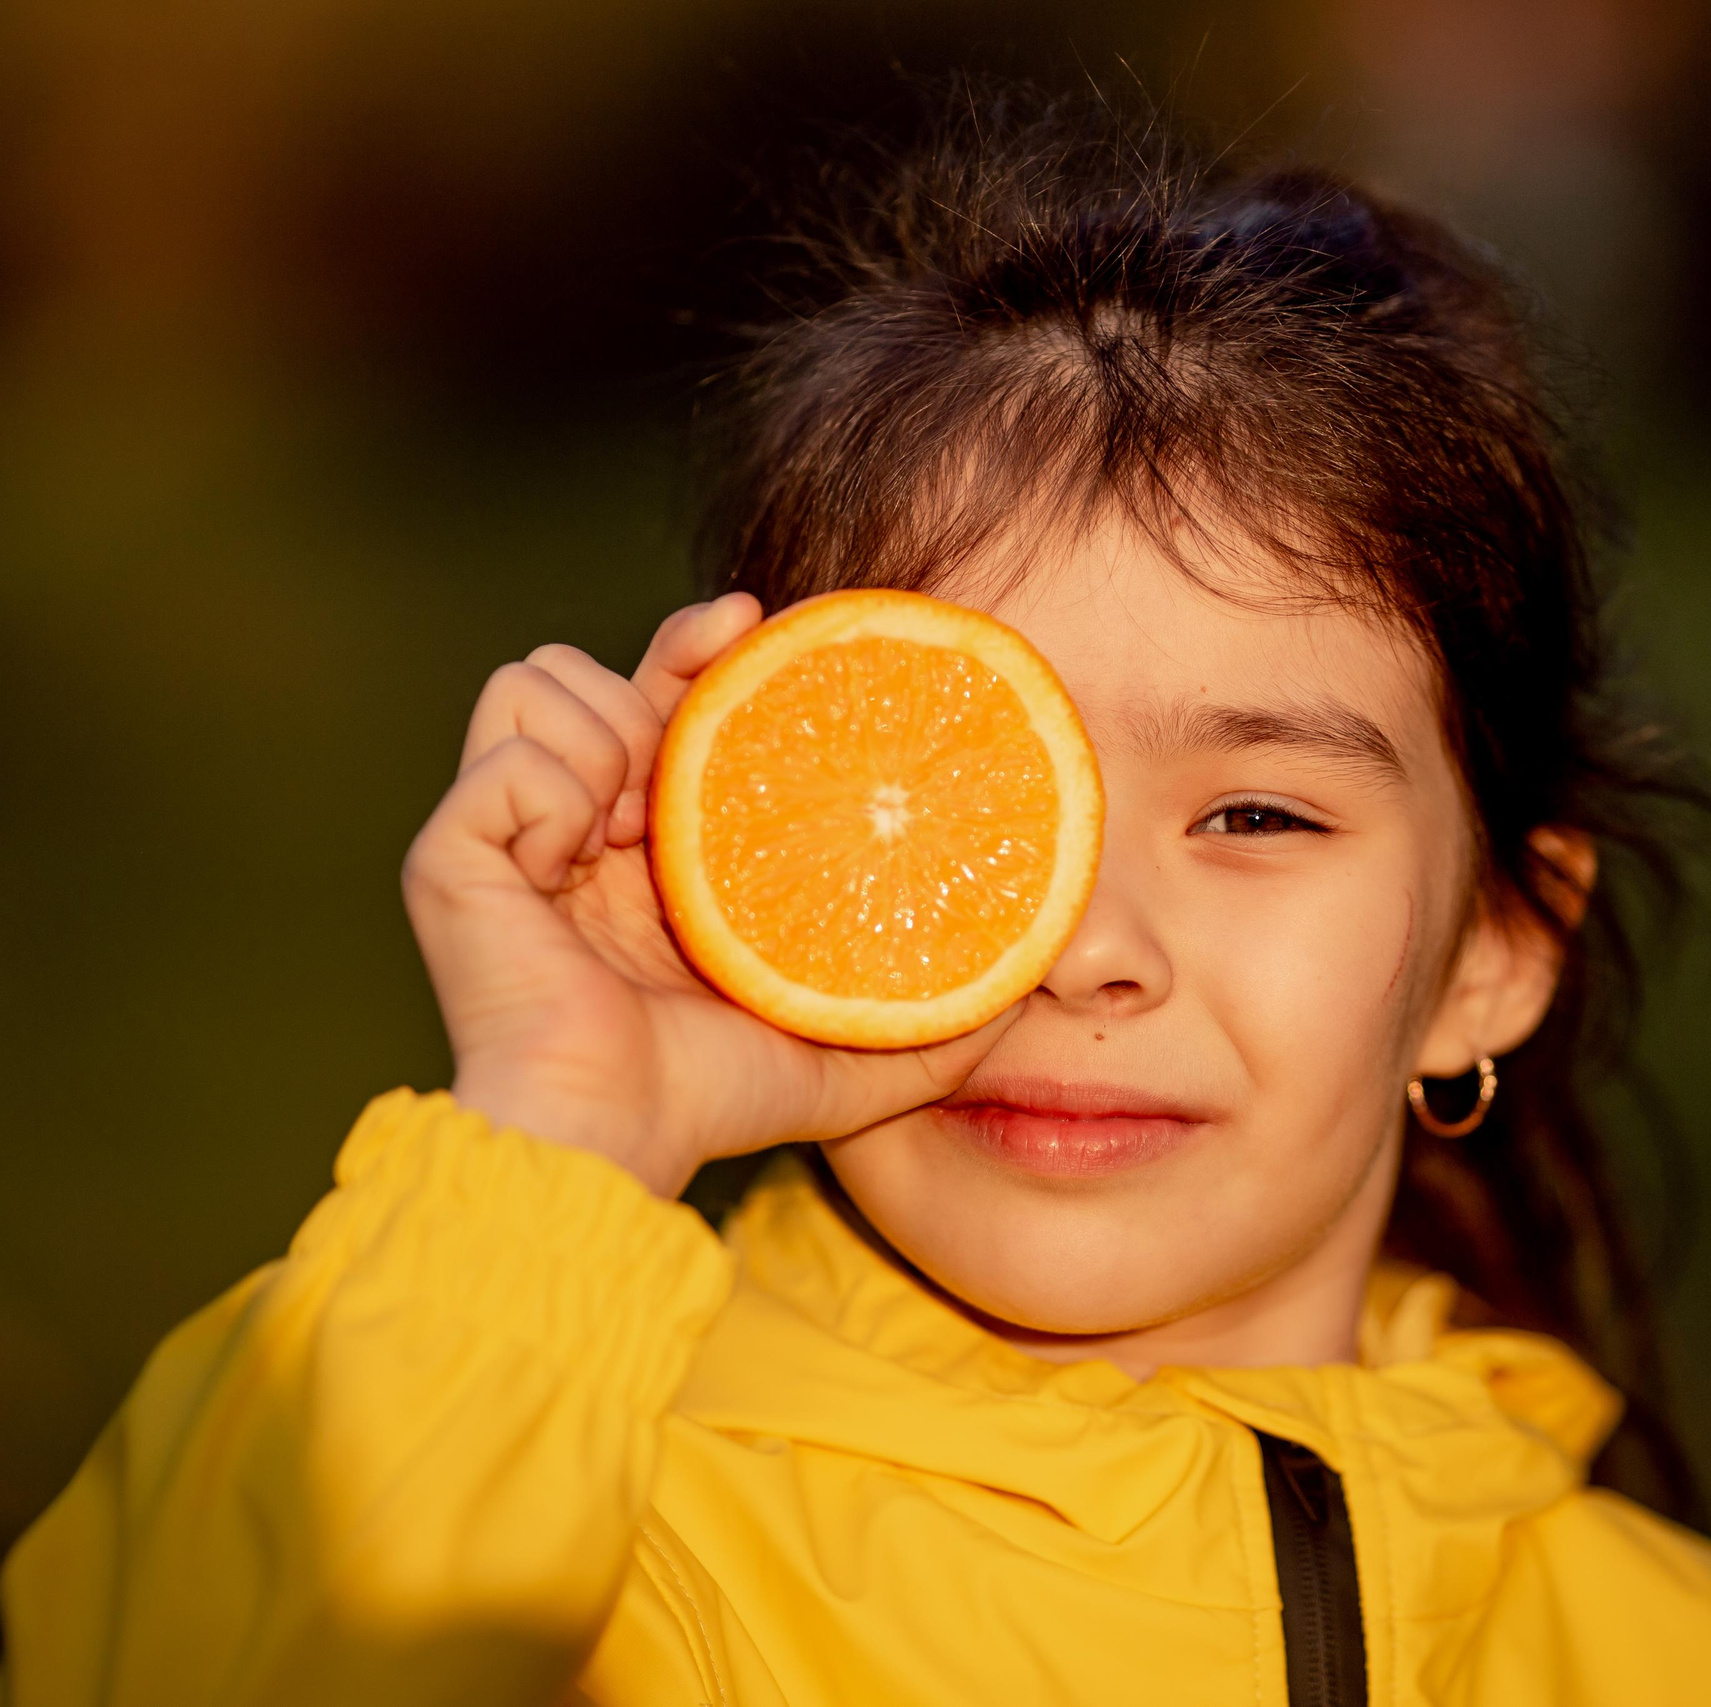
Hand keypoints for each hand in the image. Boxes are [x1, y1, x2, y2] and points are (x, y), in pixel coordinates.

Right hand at [402, 593, 1016, 1195]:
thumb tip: (1044, 971)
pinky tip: (584, 847)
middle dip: (663, 656)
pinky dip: (546, 783)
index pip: (671, 701)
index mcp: (653, 847)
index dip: (707, 648)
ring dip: (602, 728)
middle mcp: (575, 825)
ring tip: (640, 821)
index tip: (757, 619)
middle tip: (713, 667)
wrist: (614, 1141)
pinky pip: (501, 756)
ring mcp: (507, 835)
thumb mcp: (853, 1050)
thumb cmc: (713, 1100)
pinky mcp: (453, 857)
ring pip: (535, 683)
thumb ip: (942, 1013)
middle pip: (601, 667)